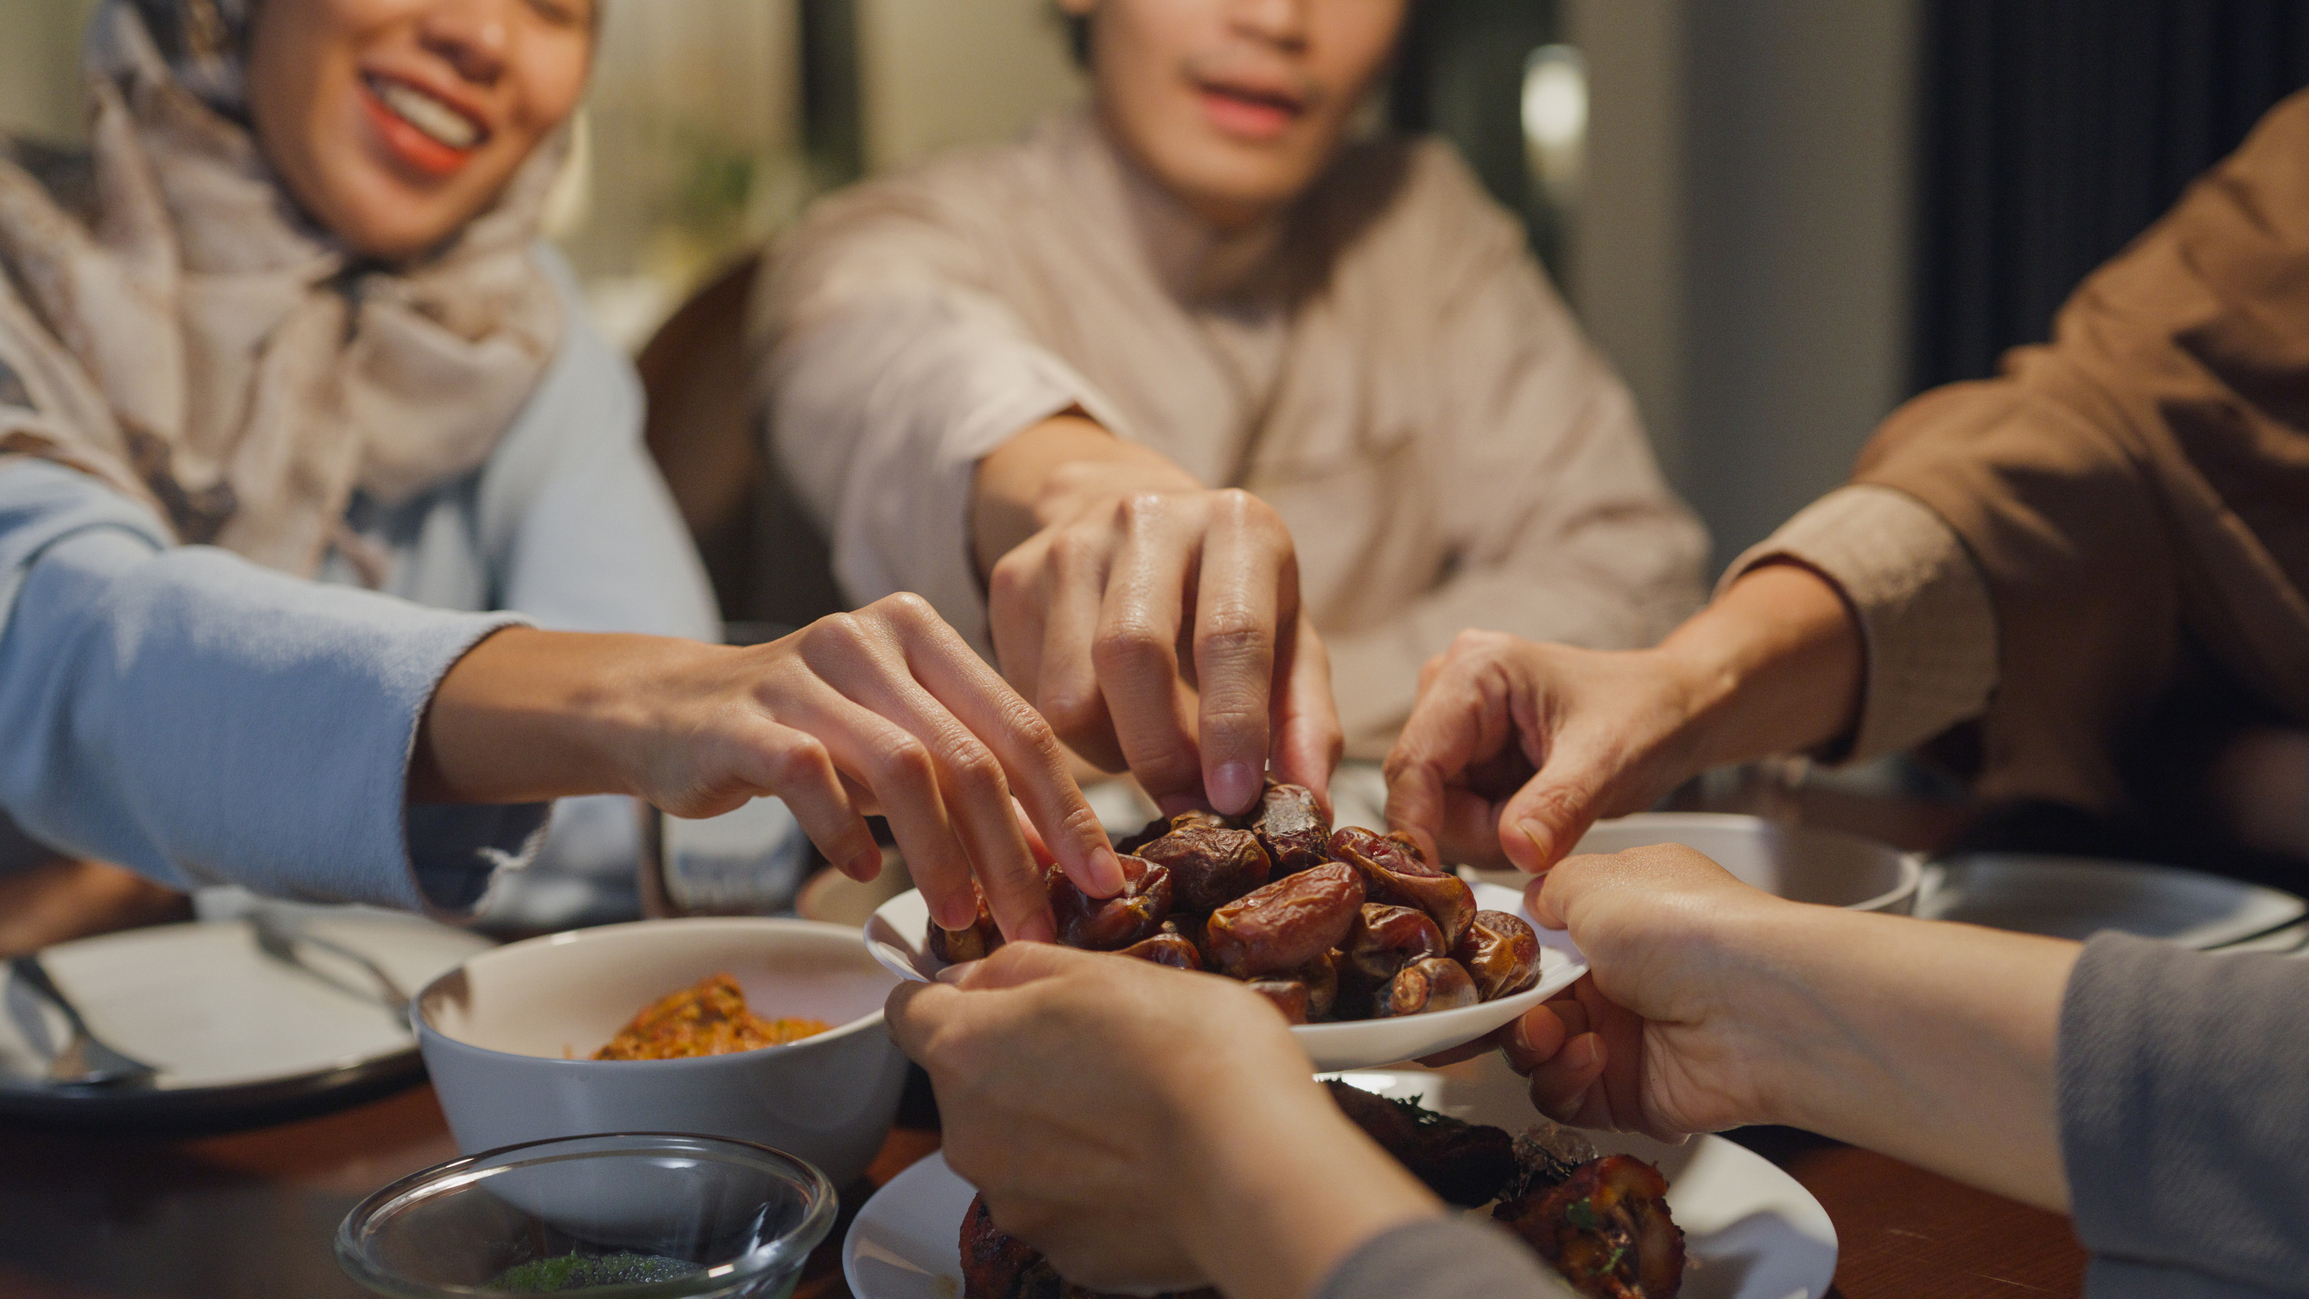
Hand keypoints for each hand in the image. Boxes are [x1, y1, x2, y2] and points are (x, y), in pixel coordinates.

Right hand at [414, 593, 1121, 939]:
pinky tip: (866, 874)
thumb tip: (1058, 855)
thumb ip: (972, 783)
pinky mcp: (741, 718)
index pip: (1020, 722)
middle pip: (971, 750)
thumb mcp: (897, 746)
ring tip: (962, 916)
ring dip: (942, 853)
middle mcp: (869, 637)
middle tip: (1037, 924)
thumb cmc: (803, 735)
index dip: (1069, 808)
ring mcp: (802, 671)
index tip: (1104, 881)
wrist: (665, 712)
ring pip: (903, 766)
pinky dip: (846, 833)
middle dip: (1017, 848)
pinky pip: (810, 777)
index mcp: (922, 633)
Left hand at [887, 943, 1436, 1298]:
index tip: (989, 996)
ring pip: (1014, 1151)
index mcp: (965, 1050)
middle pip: (967, 1087)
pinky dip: (1092, 1186)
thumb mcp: (1102, 968)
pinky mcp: (1063, 1251)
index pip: (909, 1012)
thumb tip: (978, 977)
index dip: (950, 997)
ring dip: (1054, 1131)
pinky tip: (1148, 1163)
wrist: (1253, 1160)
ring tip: (1136, 1112)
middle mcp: (968, 1134)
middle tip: (1098, 1051)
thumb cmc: (1189, 1051)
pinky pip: (1062, 1206)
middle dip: (1016, 1068)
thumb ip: (1019, 968)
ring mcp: (1013, 1202)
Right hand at [975, 417, 1341, 816]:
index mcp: (1236, 526)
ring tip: (1153, 756)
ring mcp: (1070, 544)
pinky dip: (1075, 738)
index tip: (1235, 799)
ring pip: (1071, 691)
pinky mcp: (1014, 578)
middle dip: (1161, 751)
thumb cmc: (1233, 601)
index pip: (1230, 632)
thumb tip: (1312, 804)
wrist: (1141, 523)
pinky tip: (1109, 724)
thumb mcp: (1289, 644)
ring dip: (1115, 753)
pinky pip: (1033, 695)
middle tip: (1187, 807)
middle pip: (1132, 653)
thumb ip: (1306, 721)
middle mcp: (1148, 518)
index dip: (1233, 724)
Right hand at [1382, 632, 1714, 872]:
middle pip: (1420, 793)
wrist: (1674, 711)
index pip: (1414, 761)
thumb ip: (1558, 807)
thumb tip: (1515, 851)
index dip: (1415, 825)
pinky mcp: (1465, 754)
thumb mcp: (1608, 761)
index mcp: (1474, 671)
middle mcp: (1449, 690)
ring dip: (1487, 835)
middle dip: (1475, 831)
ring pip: (1436, 811)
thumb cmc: (1646, 714)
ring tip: (1548, 817)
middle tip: (1539, 837)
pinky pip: (1456, 815)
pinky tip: (1534, 817)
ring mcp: (1454, 724)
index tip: (1434, 879)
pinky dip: (1494, 832)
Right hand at [1493, 844, 1790, 1140]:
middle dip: (1511, 1008)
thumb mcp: (1598, 880)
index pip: (1538, 948)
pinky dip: (1565, 1080)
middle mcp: (1619, 981)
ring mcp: (1625, 1040)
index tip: (1485, 967)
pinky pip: (1568, 1100)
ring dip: (1534, 1045)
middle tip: (1516, 1008)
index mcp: (1614, 924)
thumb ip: (1551, 888)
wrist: (1757, 1006)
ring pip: (1539, 1056)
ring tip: (1555, 1034)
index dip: (1507, 960)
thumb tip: (1532, 902)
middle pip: (1529, 1005)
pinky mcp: (1631, 1095)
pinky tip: (1592, 1056)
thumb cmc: (1688, 929)